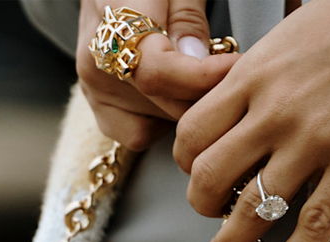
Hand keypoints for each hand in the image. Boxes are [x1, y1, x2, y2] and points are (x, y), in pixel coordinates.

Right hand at [75, 0, 238, 150]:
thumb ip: (188, 19)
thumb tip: (198, 60)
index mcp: (114, 21)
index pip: (156, 72)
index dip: (202, 76)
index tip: (235, 65)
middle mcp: (98, 63)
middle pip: (165, 102)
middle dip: (207, 91)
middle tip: (226, 67)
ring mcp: (94, 89)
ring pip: (160, 122)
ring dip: (186, 104)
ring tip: (192, 73)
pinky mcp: (97, 106)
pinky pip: (138, 134)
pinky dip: (161, 120)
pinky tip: (169, 92)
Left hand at [173, 0, 329, 241]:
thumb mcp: (295, 30)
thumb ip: (263, 69)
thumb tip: (242, 94)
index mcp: (255, 74)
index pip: (190, 134)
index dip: (186, 162)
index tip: (198, 172)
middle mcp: (275, 110)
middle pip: (207, 178)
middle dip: (202, 206)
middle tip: (212, 216)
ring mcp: (315, 139)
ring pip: (252, 210)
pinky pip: (315, 223)